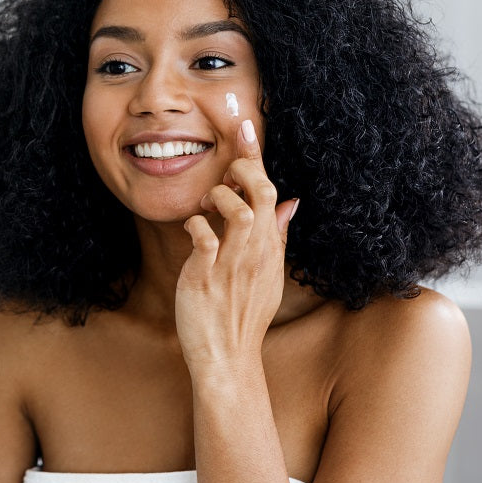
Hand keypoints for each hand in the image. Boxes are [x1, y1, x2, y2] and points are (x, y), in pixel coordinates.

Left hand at [174, 119, 298, 371]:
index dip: (255, 154)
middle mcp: (256, 251)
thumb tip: (290, 201)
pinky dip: (196, 227)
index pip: (270, 190)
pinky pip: (205, 241)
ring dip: (221, 197)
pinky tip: (191, 230)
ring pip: (241, 212)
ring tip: (208, 206)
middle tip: (223, 174)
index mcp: (269, 246)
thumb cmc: (241, 315)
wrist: (228, 359)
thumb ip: (276, 235)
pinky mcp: (207, 278)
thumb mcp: (267, 274)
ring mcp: (233, 264)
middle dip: (242, 169)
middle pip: (263, 192)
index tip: (243, 124)